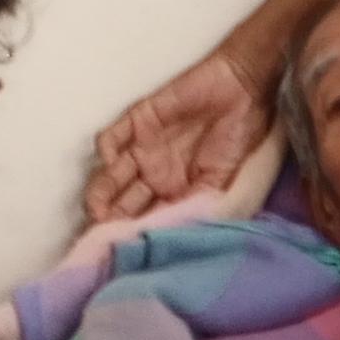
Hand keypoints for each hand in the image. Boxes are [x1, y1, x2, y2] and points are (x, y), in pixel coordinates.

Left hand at [84, 52, 272, 224]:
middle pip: (123, 202)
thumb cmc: (241, 135)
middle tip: (99, 233)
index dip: (134, 234)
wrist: (243, 88)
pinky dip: (107, 148)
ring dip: (101, 191)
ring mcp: (144, 148)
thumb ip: (196, 206)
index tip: (120, 251)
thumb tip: (172, 235)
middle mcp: (155, 174)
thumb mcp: (223, 182)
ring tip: (95, 207)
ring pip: (111, 176)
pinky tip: (110, 159)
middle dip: (110, 219)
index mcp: (176, 192)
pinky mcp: (138, 121)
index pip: (147, 219)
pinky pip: (113, 137)